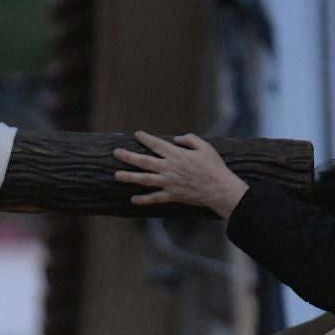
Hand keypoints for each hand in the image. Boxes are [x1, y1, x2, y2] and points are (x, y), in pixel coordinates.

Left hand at [112, 131, 249, 216]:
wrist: (219, 188)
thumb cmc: (214, 166)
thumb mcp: (205, 146)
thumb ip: (190, 139)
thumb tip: (176, 139)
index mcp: (176, 154)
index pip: (156, 144)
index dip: (145, 138)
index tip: (137, 134)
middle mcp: (169, 168)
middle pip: (144, 161)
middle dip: (128, 156)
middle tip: (115, 153)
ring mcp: (168, 183)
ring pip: (144, 179)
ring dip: (129, 177)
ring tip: (116, 175)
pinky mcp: (172, 195)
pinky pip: (154, 198)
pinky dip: (143, 199)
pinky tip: (133, 199)